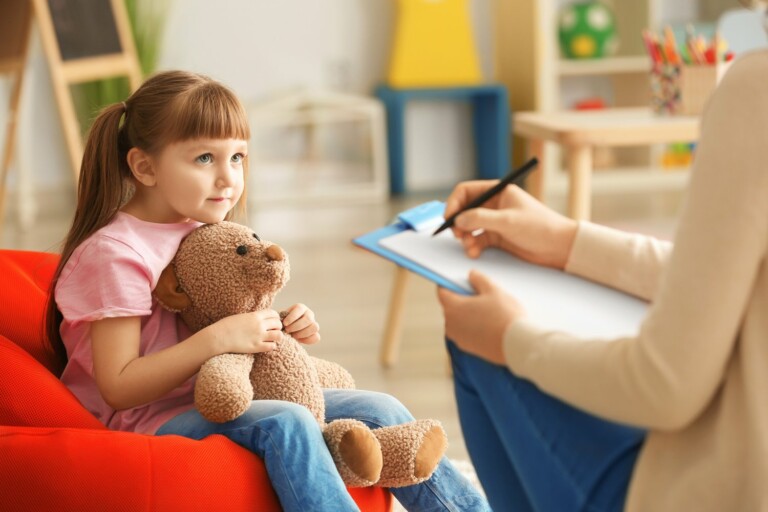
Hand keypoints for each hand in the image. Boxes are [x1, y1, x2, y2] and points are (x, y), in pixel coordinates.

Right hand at [211, 309, 282, 353]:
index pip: (274, 313)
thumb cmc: (226, 326)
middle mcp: (259, 325)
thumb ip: (252, 317)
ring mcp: (258, 336)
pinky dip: (271, 346)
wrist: (218, 337)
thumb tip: (259, 318)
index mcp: (255, 316)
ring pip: (279, 335)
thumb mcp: (241, 317)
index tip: (272, 321)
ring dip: (277, 337)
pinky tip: (266, 345)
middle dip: (277, 327)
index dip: (275, 317)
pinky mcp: (256, 347)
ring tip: (271, 339)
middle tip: (273, 330)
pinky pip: (272, 346)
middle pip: (278, 324)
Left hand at [281, 303, 320, 344]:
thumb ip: (280, 318)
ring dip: (302, 333)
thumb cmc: (281, 325)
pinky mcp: (315, 334)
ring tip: (293, 336)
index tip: (284, 323)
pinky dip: (307, 340)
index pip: (300, 308)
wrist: (284, 333)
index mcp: (300, 308)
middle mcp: (309, 314)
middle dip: (296, 326)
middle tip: (287, 331)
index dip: (292, 316)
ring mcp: (314, 324)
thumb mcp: (279, 319)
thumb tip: (280, 321)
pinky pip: (316, 337)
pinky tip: (299, 340)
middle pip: (308, 318)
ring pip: (314, 327)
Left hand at [437, 270, 523, 365]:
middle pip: (451, 306)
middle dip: (462, 299)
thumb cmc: (505, 316)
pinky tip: (490, 324)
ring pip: (459, 320)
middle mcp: (451, 324)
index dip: (449, 284)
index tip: (457, 281)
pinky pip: (466, 332)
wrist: (516, 345)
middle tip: (480, 294)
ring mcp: (458, 338)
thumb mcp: (493, 290)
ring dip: (467, 314)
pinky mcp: (468, 347)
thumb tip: (471, 275)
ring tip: (487, 310)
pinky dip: (473, 326)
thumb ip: (479, 279)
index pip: (442, 292)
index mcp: (453, 307)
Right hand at [444, 181, 577, 268]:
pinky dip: (473, 246)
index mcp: (498, 192)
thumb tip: (457, 220)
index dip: (454, 203)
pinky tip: (474, 253)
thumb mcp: (508, 221)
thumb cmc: (540, 227)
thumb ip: (481, 219)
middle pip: (465, 210)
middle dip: (458, 223)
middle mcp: (494, 205)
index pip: (467, 191)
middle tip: (457, 235)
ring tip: (469, 247)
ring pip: (469, 227)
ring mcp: (495, 222)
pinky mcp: (497, 238)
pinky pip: (477, 240)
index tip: (449, 218)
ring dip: (465, 237)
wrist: (559, 248)